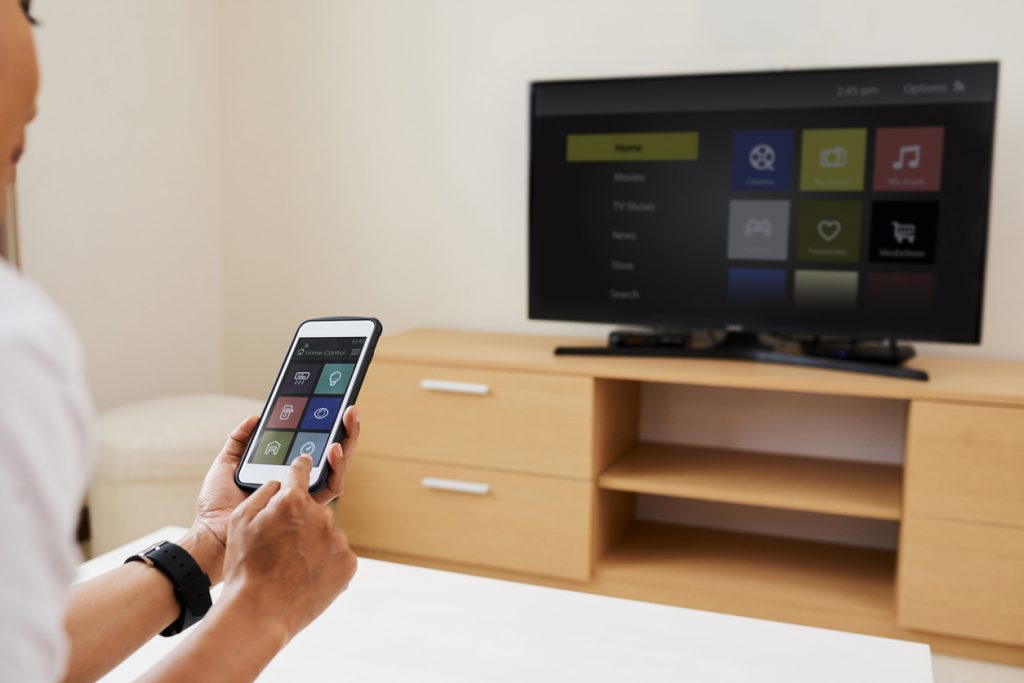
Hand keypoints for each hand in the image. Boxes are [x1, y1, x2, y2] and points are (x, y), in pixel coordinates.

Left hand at [186, 406, 361, 580]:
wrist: (212, 531)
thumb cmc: (217, 505)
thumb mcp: (227, 463)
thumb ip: (240, 440)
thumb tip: (256, 418)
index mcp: (281, 472)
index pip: (309, 447)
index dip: (321, 429)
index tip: (329, 408)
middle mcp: (297, 484)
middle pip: (329, 455)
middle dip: (345, 432)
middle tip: (350, 411)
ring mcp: (304, 496)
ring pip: (336, 470)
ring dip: (346, 447)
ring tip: (344, 428)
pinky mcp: (307, 508)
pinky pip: (330, 488)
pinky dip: (335, 469)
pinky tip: (332, 451)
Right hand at [219, 455, 357, 641]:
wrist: (261, 612)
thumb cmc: (245, 567)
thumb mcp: (240, 521)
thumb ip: (264, 493)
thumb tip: (282, 483)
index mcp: (293, 500)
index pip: (301, 470)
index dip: (299, 468)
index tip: (303, 466)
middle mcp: (322, 514)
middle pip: (312, 509)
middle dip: (299, 521)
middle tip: (281, 546)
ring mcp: (338, 539)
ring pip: (325, 533)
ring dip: (312, 543)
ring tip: (291, 566)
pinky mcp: (349, 562)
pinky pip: (337, 554)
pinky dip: (325, 562)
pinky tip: (305, 576)